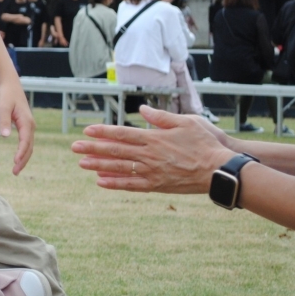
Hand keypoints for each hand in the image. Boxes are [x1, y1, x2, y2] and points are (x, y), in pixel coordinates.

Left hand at [0, 79, 34, 173]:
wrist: (11, 86)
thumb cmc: (6, 96)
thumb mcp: (2, 107)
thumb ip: (3, 122)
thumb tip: (5, 136)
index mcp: (26, 122)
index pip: (25, 141)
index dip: (21, 153)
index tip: (15, 162)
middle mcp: (30, 126)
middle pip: (29, 147)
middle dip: (23, 160)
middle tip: (15, 172)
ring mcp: (29, 127)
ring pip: (29, 146)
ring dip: (24, 158)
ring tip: (16, 170)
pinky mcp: (25, 127)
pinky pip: (26, 142)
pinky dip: (23, 152)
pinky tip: (18, 158)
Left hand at [72, 105, 232, 192]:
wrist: (219, 170)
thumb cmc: (206, 143)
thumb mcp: (186, 122)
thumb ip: (161, 117)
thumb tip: (142, 110)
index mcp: (154, 138)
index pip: (122, 134)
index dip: (103, 132)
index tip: (87, 131)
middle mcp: (150, 155)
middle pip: (116, 151)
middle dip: (93, 149)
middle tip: (75, 148)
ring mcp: (153, 171)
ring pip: (120, 168)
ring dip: (99, 166)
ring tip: (82, 164)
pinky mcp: (158, 185)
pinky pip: (132, 185)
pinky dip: (116, 183)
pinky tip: (101, 182)